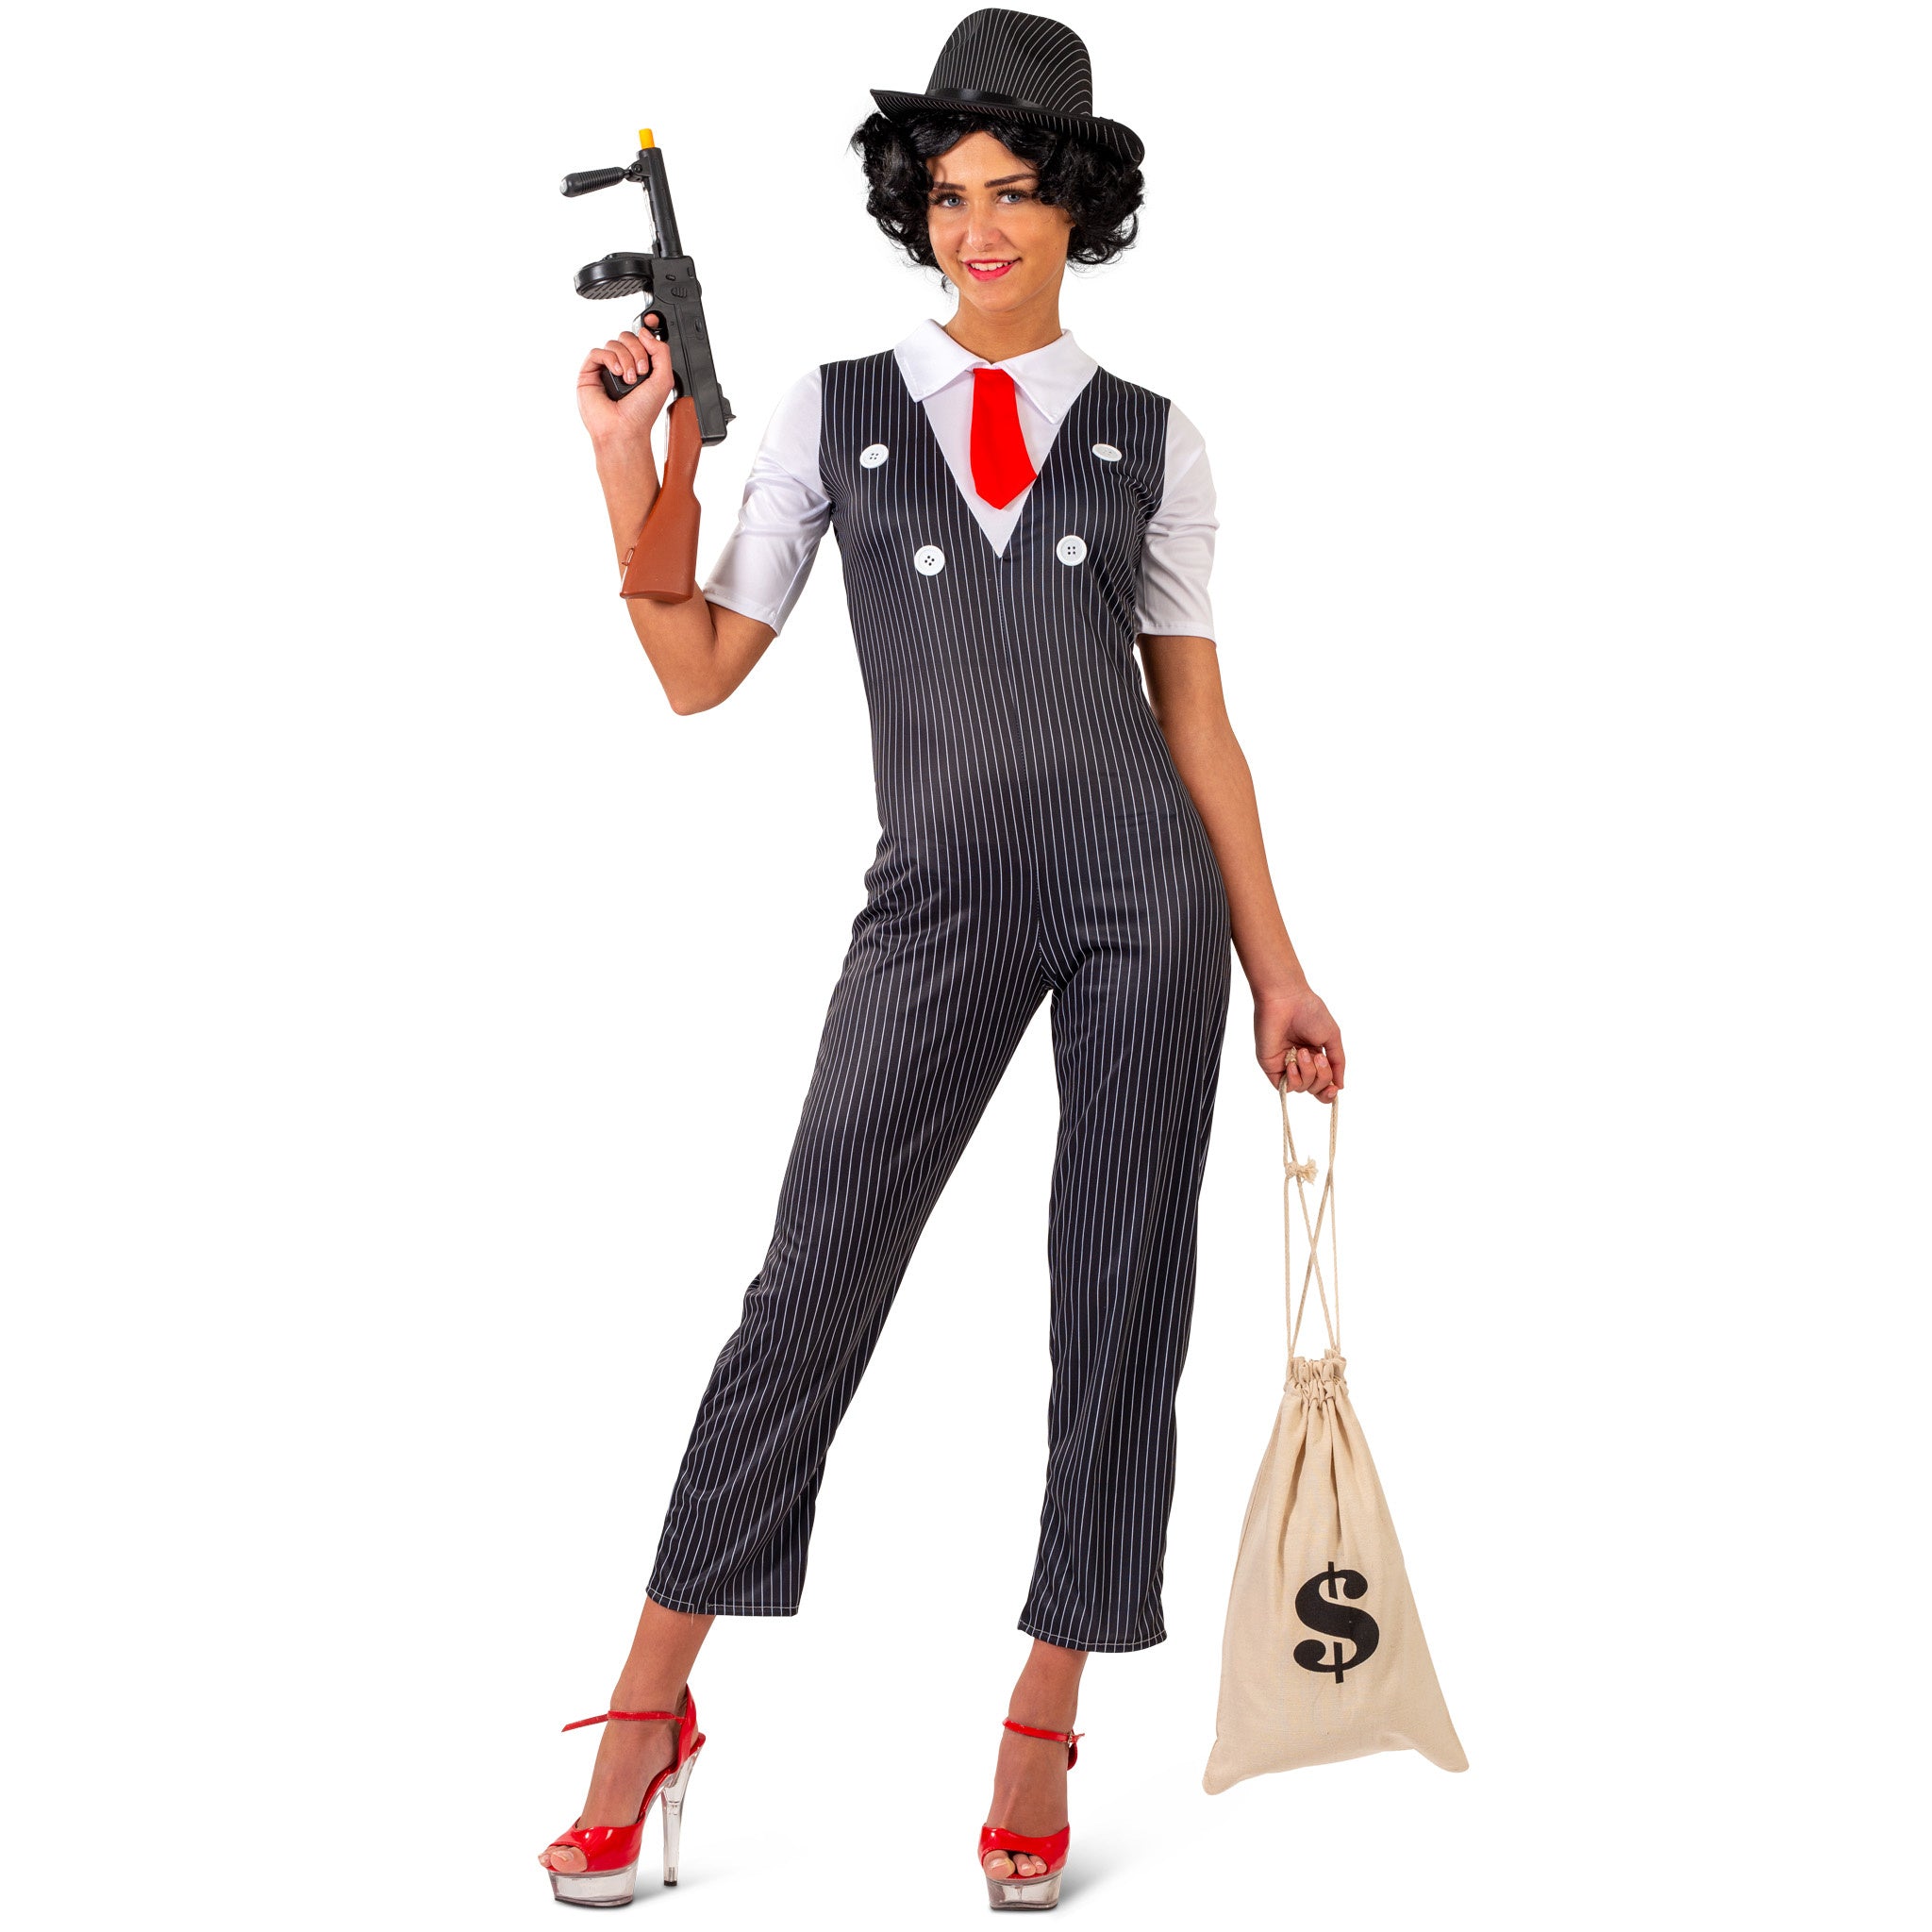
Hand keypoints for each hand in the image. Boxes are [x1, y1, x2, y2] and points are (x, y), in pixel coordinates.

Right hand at [577, 313, 675, 454]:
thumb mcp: (664, 379)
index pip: (641, 339)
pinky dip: (610, 358)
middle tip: (641, 371)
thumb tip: (644, 332)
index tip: (651, 322)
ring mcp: (606, 368)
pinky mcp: (590, 372)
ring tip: (629, 379)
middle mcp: (623, 365)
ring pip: (614, 343)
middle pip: (628, 337)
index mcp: (640, 366)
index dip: (646, 329)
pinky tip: (617, 373)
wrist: (624, 429)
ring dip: (625, 358)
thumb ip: (661, 352)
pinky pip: (598, 351)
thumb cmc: (642, 412)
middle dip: (637, 350)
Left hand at [1256, 983, 1343, 1102]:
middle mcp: (1300, 1062)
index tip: (1334, 1088)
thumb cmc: (1310, 1012)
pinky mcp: (1271, 1065)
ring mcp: (1284, 1064)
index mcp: (1315, 1055)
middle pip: (1314, 1088)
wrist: (1287, 1000)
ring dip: (1308, 1073)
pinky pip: (1285, 1086)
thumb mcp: (1332, 1037)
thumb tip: (1340, 1087)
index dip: (1329, 1091)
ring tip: (1303, 1052)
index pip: (1323, 1083)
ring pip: (1302, 1088)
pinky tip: (1292, 1063)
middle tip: (1319, 1057)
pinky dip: (1293, 1079)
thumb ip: (1338, 1062)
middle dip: (1321, 1077)